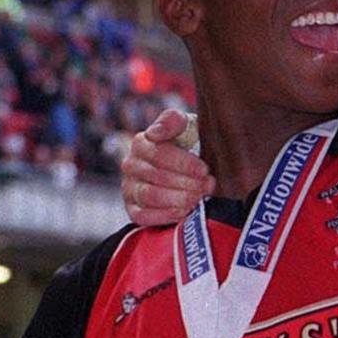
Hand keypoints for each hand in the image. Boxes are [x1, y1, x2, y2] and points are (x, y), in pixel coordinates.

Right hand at [121, 108, 213, 227]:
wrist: (191, 164)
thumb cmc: (188, 143)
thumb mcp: (186, 125)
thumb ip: (173, 120)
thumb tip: (156, 132)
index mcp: (141, 143)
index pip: (158, 154)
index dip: (183, 163)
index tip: (205, 169)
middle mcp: (130, 165)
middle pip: (156, 177)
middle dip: (186, 183)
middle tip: (207, 185)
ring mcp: (129, 188)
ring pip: (150, 196)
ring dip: (178, 199)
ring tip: (199, 198)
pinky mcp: (133, 209)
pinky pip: (143, 216)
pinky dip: (166, 215)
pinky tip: (185, 211)